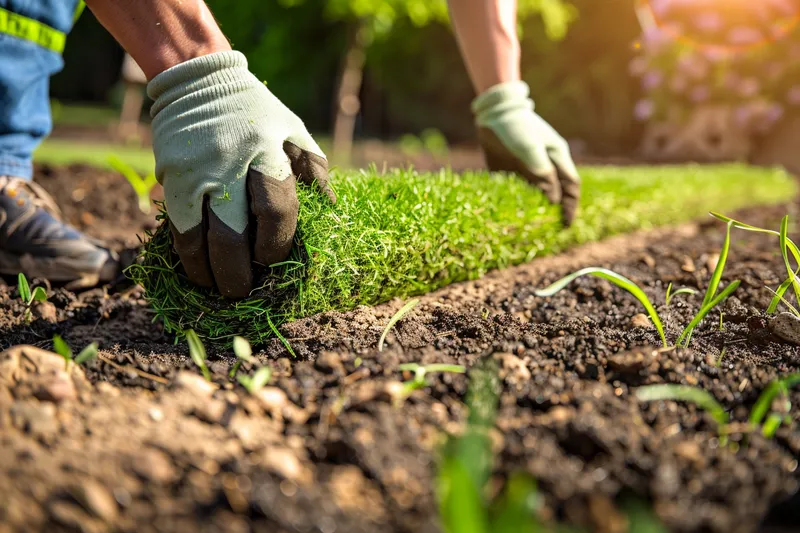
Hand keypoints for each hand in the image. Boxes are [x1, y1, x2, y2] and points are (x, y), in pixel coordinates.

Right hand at [148, 51, 334, 298]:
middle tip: (245, 291)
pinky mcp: (170, 177)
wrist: (200, 80)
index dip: (276, 246)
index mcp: (268, 151)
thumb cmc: (259, 116)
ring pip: (199, 238)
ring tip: (221, 289)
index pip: (276, 211)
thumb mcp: (296, 134)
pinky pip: (178, 228)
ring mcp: (196, 172)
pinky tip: (197, 271)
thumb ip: (315, 175)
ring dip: (210, 272)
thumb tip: (333, 221)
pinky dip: (187, 256)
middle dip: (239, 273)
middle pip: (232, 234)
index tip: (274, 263)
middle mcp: (230, 163)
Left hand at [472, 81, 579, 225]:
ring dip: (534, 213)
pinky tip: (510, 219)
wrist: (493, 113)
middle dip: (555, 214)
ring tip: (529, 231)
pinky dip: (516, 206)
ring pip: (536, 197)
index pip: (571, 186)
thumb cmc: (516, 126)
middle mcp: (545, 167)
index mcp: (557, 157)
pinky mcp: (510, 173)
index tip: (566, 223)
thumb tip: (553, 200)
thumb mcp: (529, 147)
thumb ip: (541, 171)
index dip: (571, 206)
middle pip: (555, 195)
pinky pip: (516, 193)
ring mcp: (527, 170)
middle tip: (548, 233)